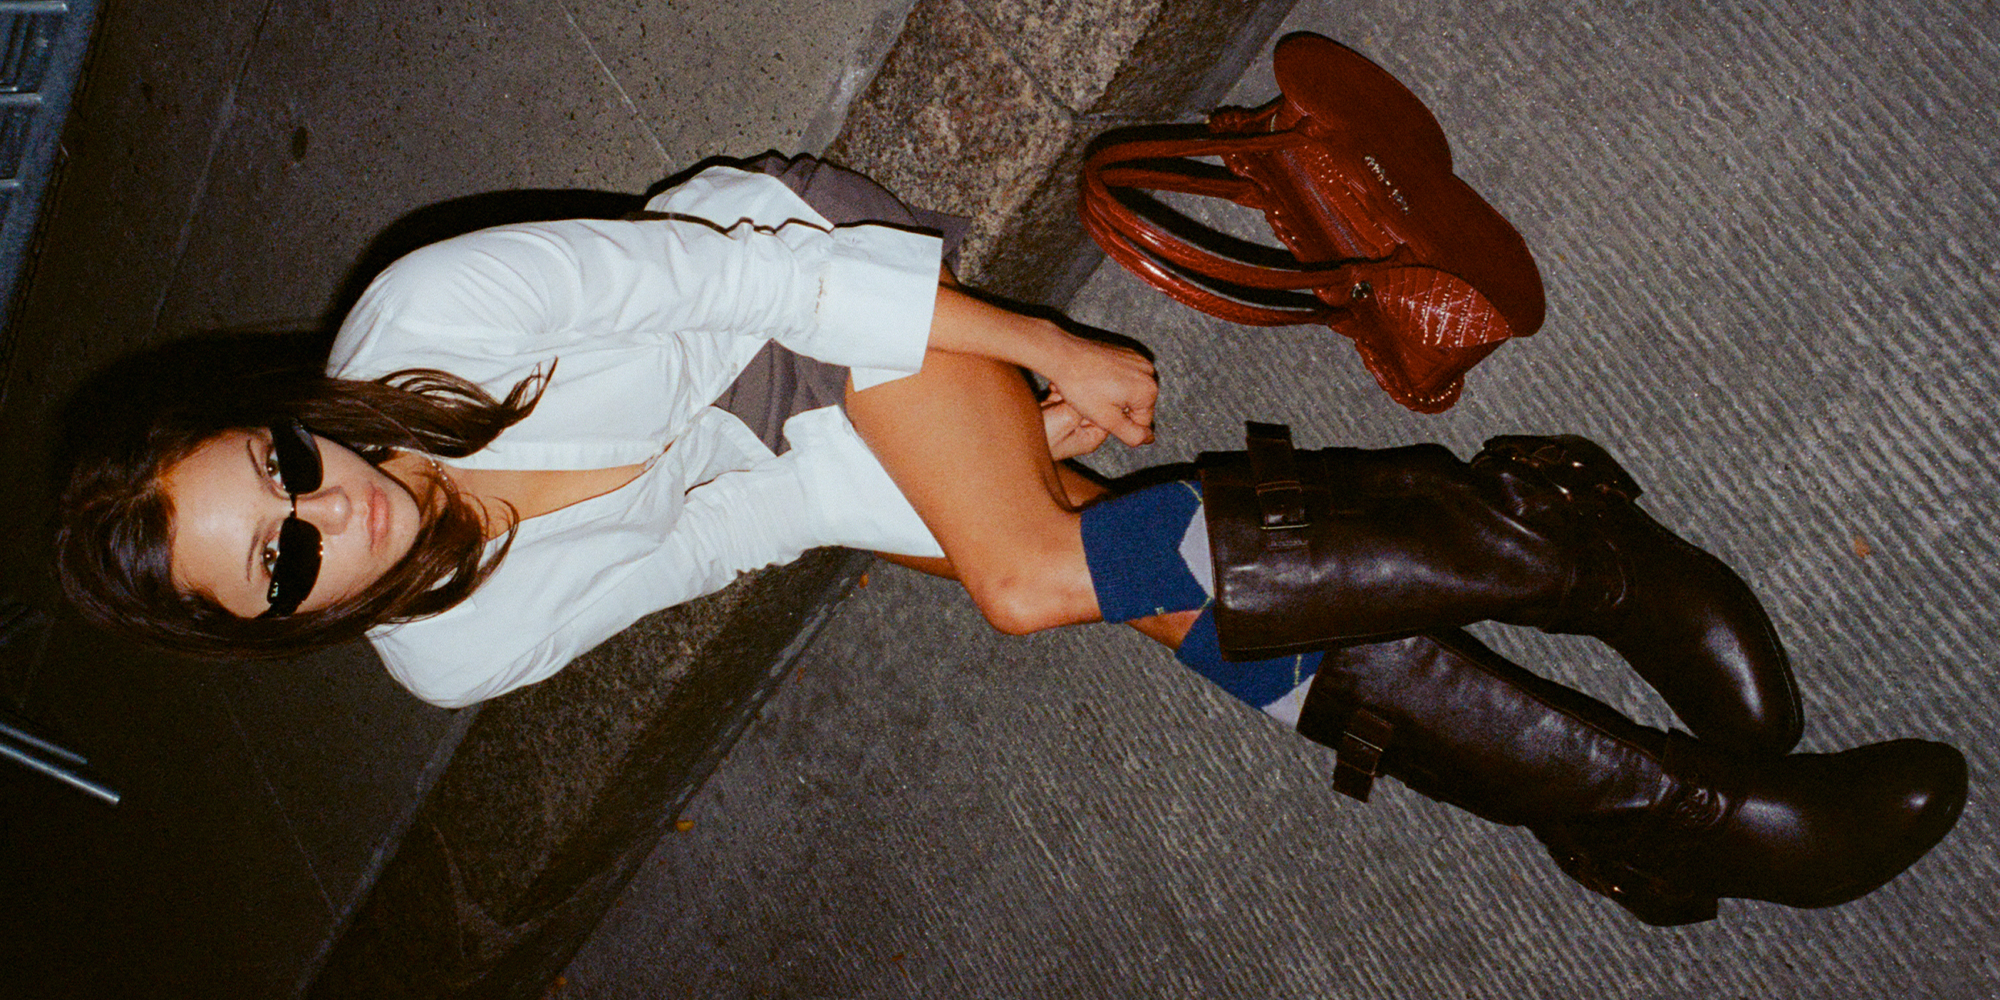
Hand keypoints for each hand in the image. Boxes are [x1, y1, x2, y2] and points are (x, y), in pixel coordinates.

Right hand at [1041, 389, 1110, 459]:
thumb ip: (1082, 406)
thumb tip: (1097, 392)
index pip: (1108, 413)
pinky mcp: (1054, 414)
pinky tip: (1051, 389)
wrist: (1012, 442)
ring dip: (1067, 391)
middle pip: (1092, 404)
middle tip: (1069, 387)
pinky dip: (1057, 392)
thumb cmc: (1040, 438)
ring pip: (1076, 399)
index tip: (1090, 387)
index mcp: (1091, 437)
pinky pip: (1062, 398)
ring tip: (1056, 390)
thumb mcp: (1066, 420)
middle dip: (1081, 393)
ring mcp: (1068, 422)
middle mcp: (1082, 430)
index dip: (1101, 398)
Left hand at [1042, 333, 1156, 447]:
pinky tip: (1096, 381)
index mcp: (1148, 390)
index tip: (1101, 413)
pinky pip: (1126, 376)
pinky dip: (1114, 381)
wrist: (1063, 356)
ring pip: (1131, 391)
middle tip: (1096, 404)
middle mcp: (1149, 372)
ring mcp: (1138, 359)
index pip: (1142, 422)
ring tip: (1094, 392)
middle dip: (1119, 409)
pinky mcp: (1127, 352)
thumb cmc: (1081, 388)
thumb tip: (1149, 438)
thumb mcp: (1107, 420)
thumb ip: (1132, 434)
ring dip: (1116, 396)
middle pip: (1138, 405)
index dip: (1120, 424)